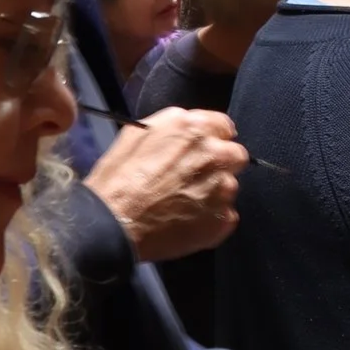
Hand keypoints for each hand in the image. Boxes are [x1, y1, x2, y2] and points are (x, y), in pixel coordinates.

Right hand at [82, 108, 247, 261]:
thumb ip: (172, 126)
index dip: (214, 139)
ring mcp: (222, 188)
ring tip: (183, 204)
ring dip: (213, 193)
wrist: (114, 223)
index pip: (224, 126)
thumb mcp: (136, 135)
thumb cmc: (118, 180)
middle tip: (195, 178)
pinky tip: (186, 221)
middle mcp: (214, 154)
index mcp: (192, 129)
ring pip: (229, 187)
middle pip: (235, 155)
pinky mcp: (223, 218)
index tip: (206, 149)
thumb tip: (189, 129)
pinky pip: (225, 215)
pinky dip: (210, 219)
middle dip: (220, 165)